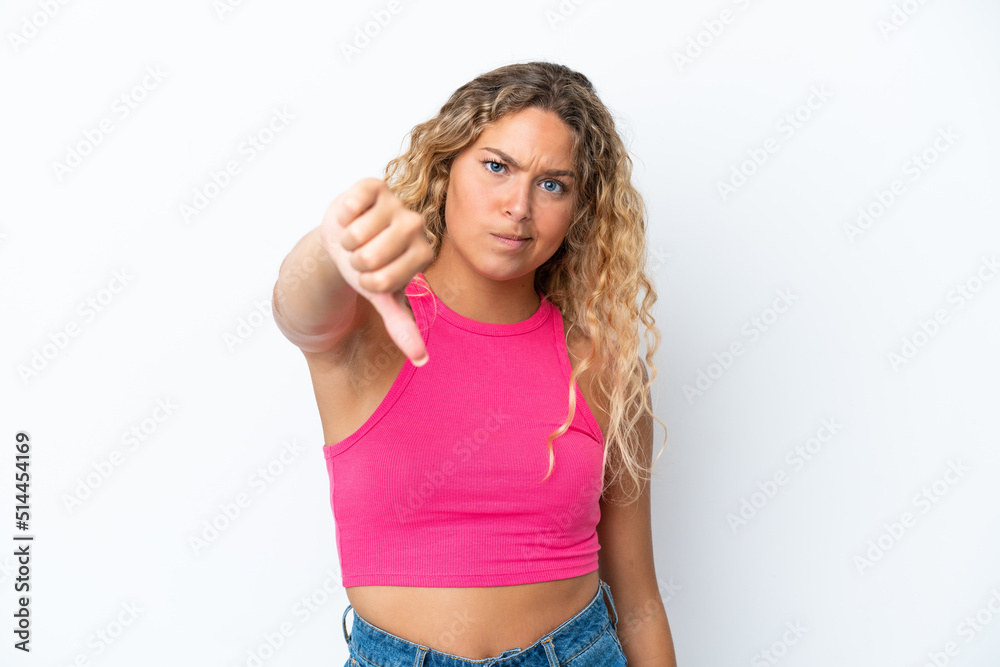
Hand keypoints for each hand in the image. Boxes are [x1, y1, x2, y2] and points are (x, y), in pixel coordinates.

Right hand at [319, 178, 433, 365]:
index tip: (373, 275)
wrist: (348, 239)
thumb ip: (403, 326)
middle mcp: (416, 225)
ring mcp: (396, 202)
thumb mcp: (385, 298)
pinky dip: (342, 216)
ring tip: (355, 237)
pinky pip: (351, 205)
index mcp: (424, 254)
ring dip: (346, 240)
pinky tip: (351, 216)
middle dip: (355, 261)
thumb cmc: (371, 269)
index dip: (367, 281)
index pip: (384, 280)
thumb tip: (422, 360)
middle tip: (362, 255)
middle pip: (369, 256)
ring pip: (357, 233)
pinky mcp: (374, 186)